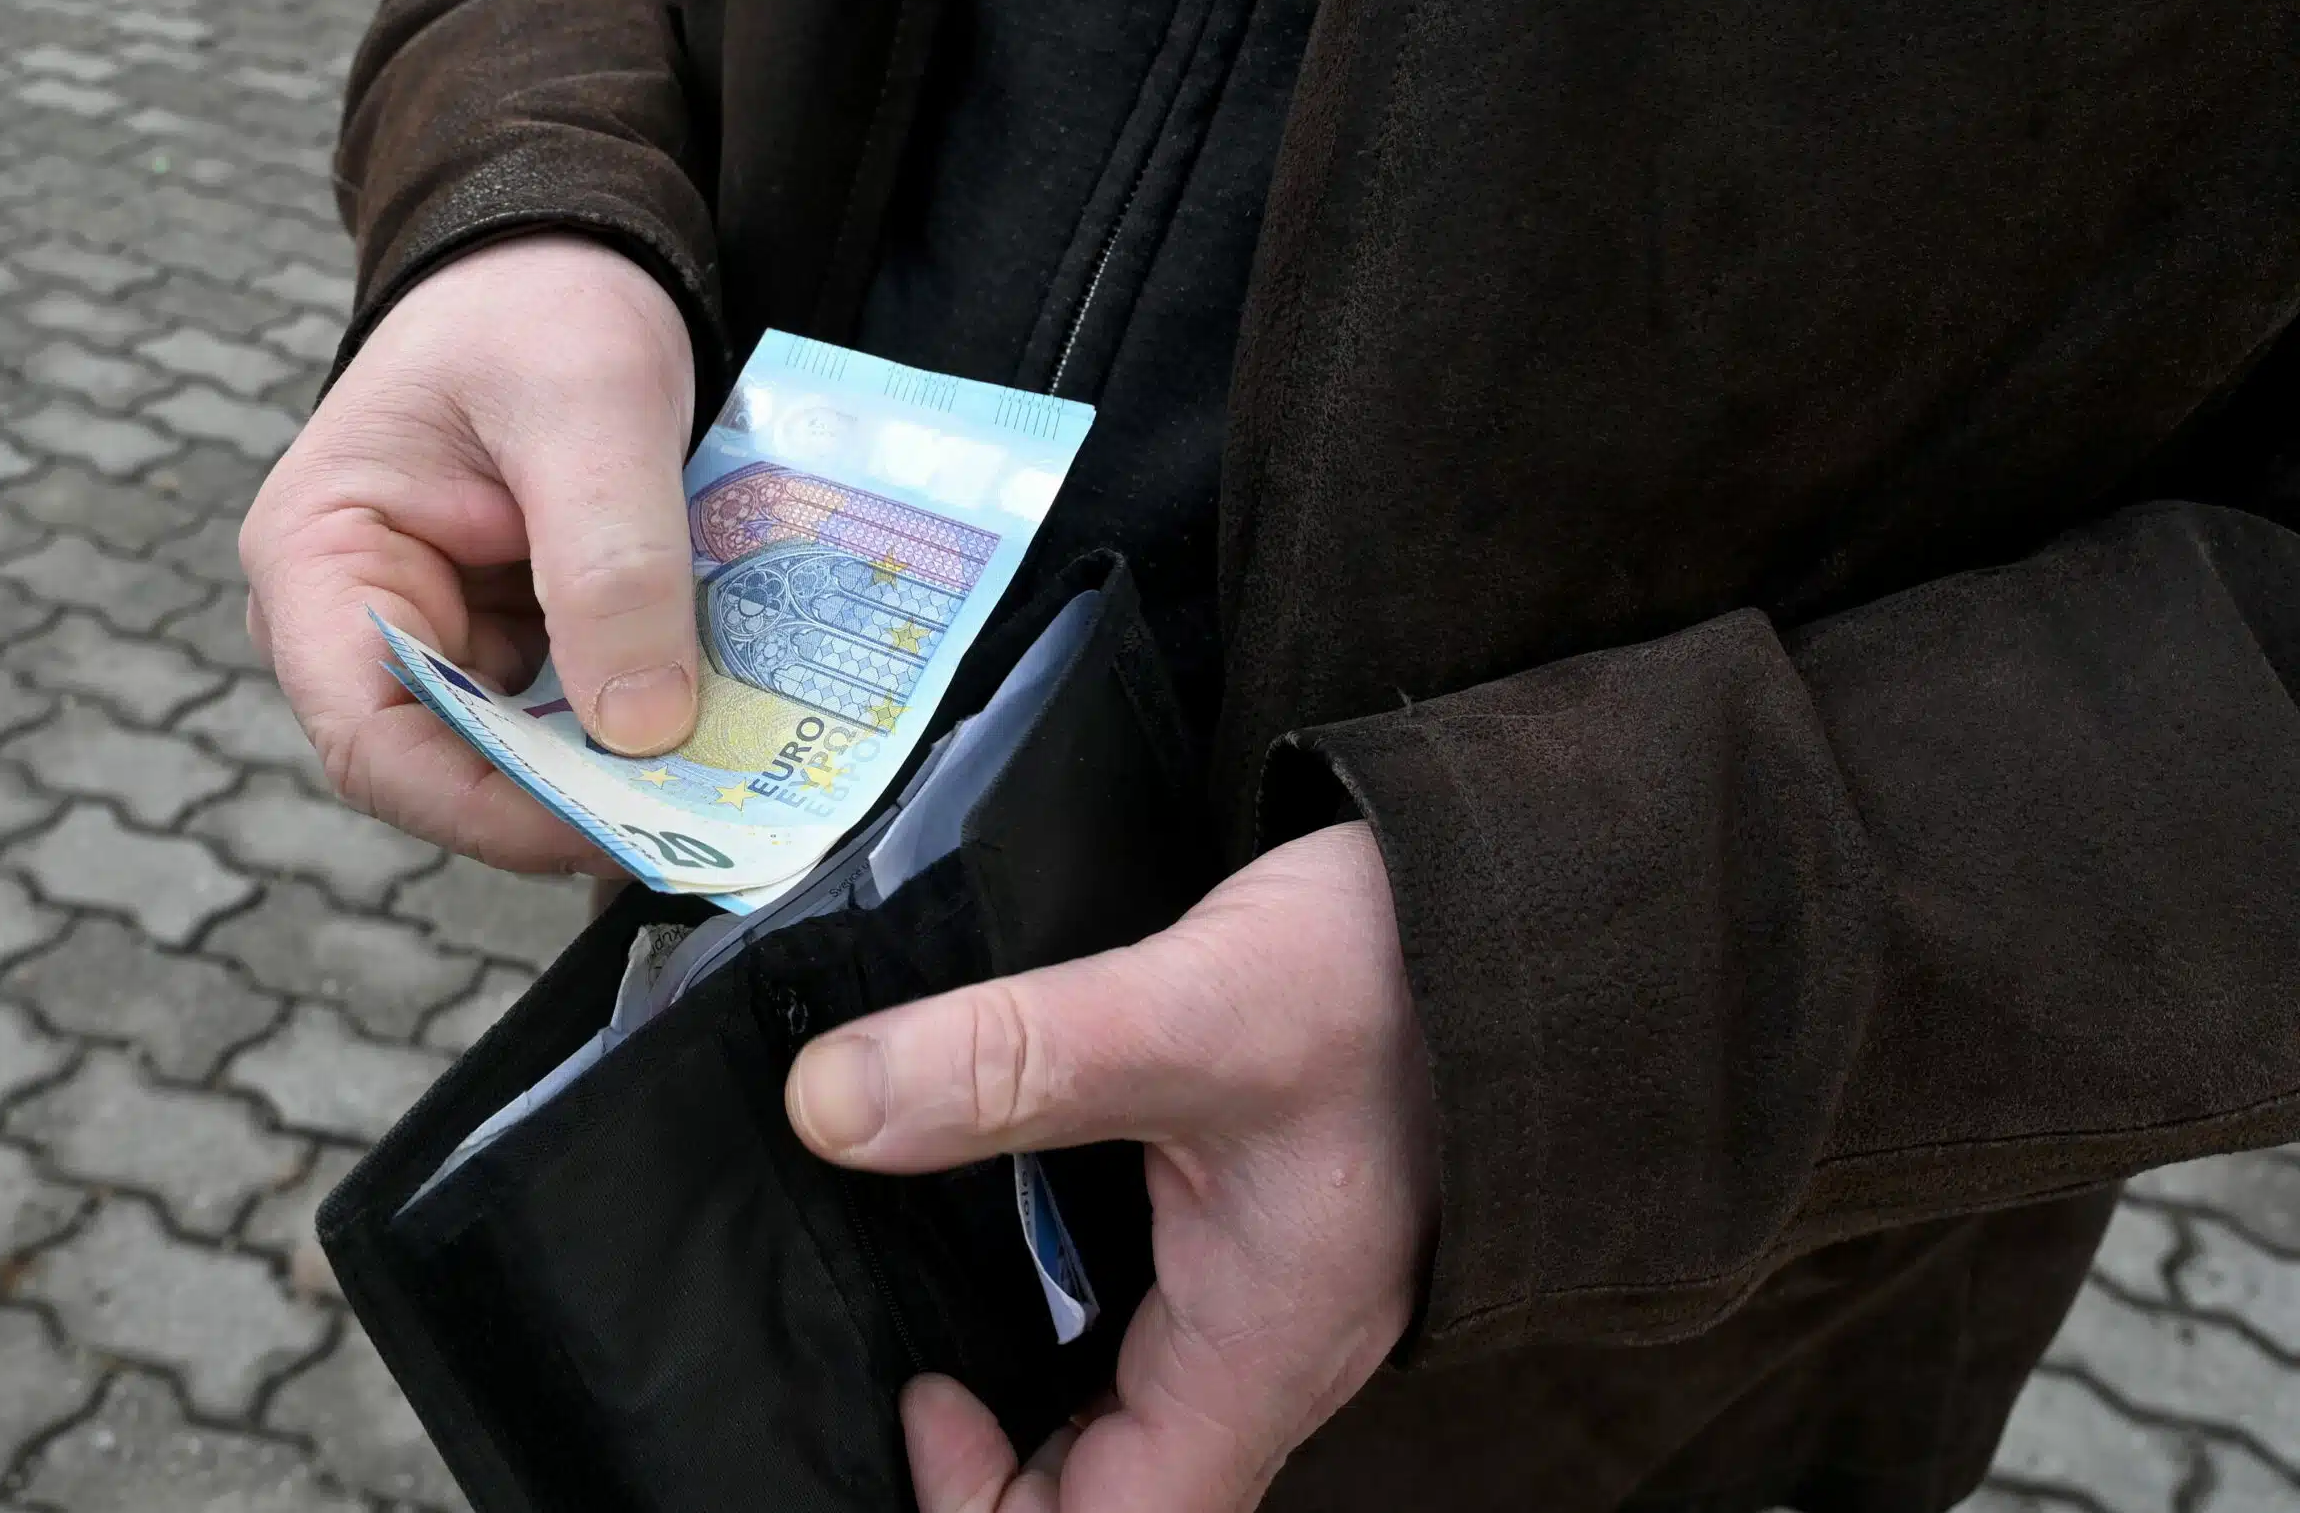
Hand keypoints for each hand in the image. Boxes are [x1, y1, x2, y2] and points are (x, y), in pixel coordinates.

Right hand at [240, 234, 699, 872]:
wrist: (568, 251)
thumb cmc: (541, 303)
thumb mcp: (590, 410)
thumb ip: (610, 562)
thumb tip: (644, 729)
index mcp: (319, 562)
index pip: (374, 743)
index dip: (488, 809)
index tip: (614, 826)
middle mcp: (360, 620)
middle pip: (455, 766)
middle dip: (578, 800)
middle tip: (708, 825)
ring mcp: (444, 635)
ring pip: (528, 753)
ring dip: (624, 773)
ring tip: (735, 787)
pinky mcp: (520, 636)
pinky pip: (579, 712)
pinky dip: (646, 725)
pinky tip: (726, 734)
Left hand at [784, 822, 1436, 1512]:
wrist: (1522, 901)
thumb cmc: (1394, 976)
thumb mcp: (1185, 1011)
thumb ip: (1009, 1058)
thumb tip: (830, 1104)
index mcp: (1256, 1352)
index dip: (991, 1510)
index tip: (922, 1394)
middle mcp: (1268, 1346)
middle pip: (1116, 1486)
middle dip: (998, 1463)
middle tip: (911, 1358)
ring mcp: (1273, 1287)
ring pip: (1133, 1403)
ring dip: (1032, 1383)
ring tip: (937, 1292)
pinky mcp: (1268, 1218)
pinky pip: (1156, 1312)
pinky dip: (1069, 1297)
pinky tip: (1013, 1203)